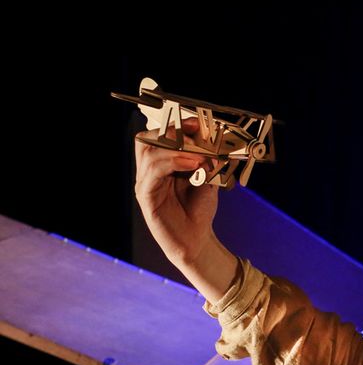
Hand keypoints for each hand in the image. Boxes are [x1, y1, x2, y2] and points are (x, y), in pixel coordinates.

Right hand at [134, 117, 217, 266]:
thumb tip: (214, 139)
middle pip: (146, 139)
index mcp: (161, 164)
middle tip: (196, 137)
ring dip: (176, 148)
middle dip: (171, 133)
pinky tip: (193, 164)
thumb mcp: (207, 178)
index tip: (197, 123)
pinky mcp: (147, 197)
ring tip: (200, 155)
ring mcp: (146, 184)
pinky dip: (173, 162)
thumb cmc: (198, 210)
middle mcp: (149, 172)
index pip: (157, 135)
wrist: (196, 240)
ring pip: (148, 152)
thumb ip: (207, 159)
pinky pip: (153, 172)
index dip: (176, 126)